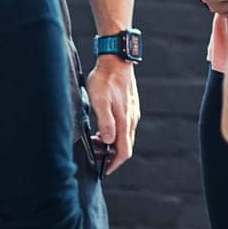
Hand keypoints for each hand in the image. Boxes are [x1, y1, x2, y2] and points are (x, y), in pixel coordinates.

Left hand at [86, 55, 138, 174]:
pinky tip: (103, 125)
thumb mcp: (99, 101)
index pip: (124, 151)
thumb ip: (105, 122)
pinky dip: (114, 132)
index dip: (114, 163)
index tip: (104, 169)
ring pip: (124, 136)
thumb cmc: (105, 79)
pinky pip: (124, 126)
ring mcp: (132, 112)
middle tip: (95, 151)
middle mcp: (132, 119)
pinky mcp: (130, 106)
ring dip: (111, 143)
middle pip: (125, 146)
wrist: (117, 59)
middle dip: (111, 154)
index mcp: (125, 121)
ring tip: (96, 138)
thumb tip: (108, 141)